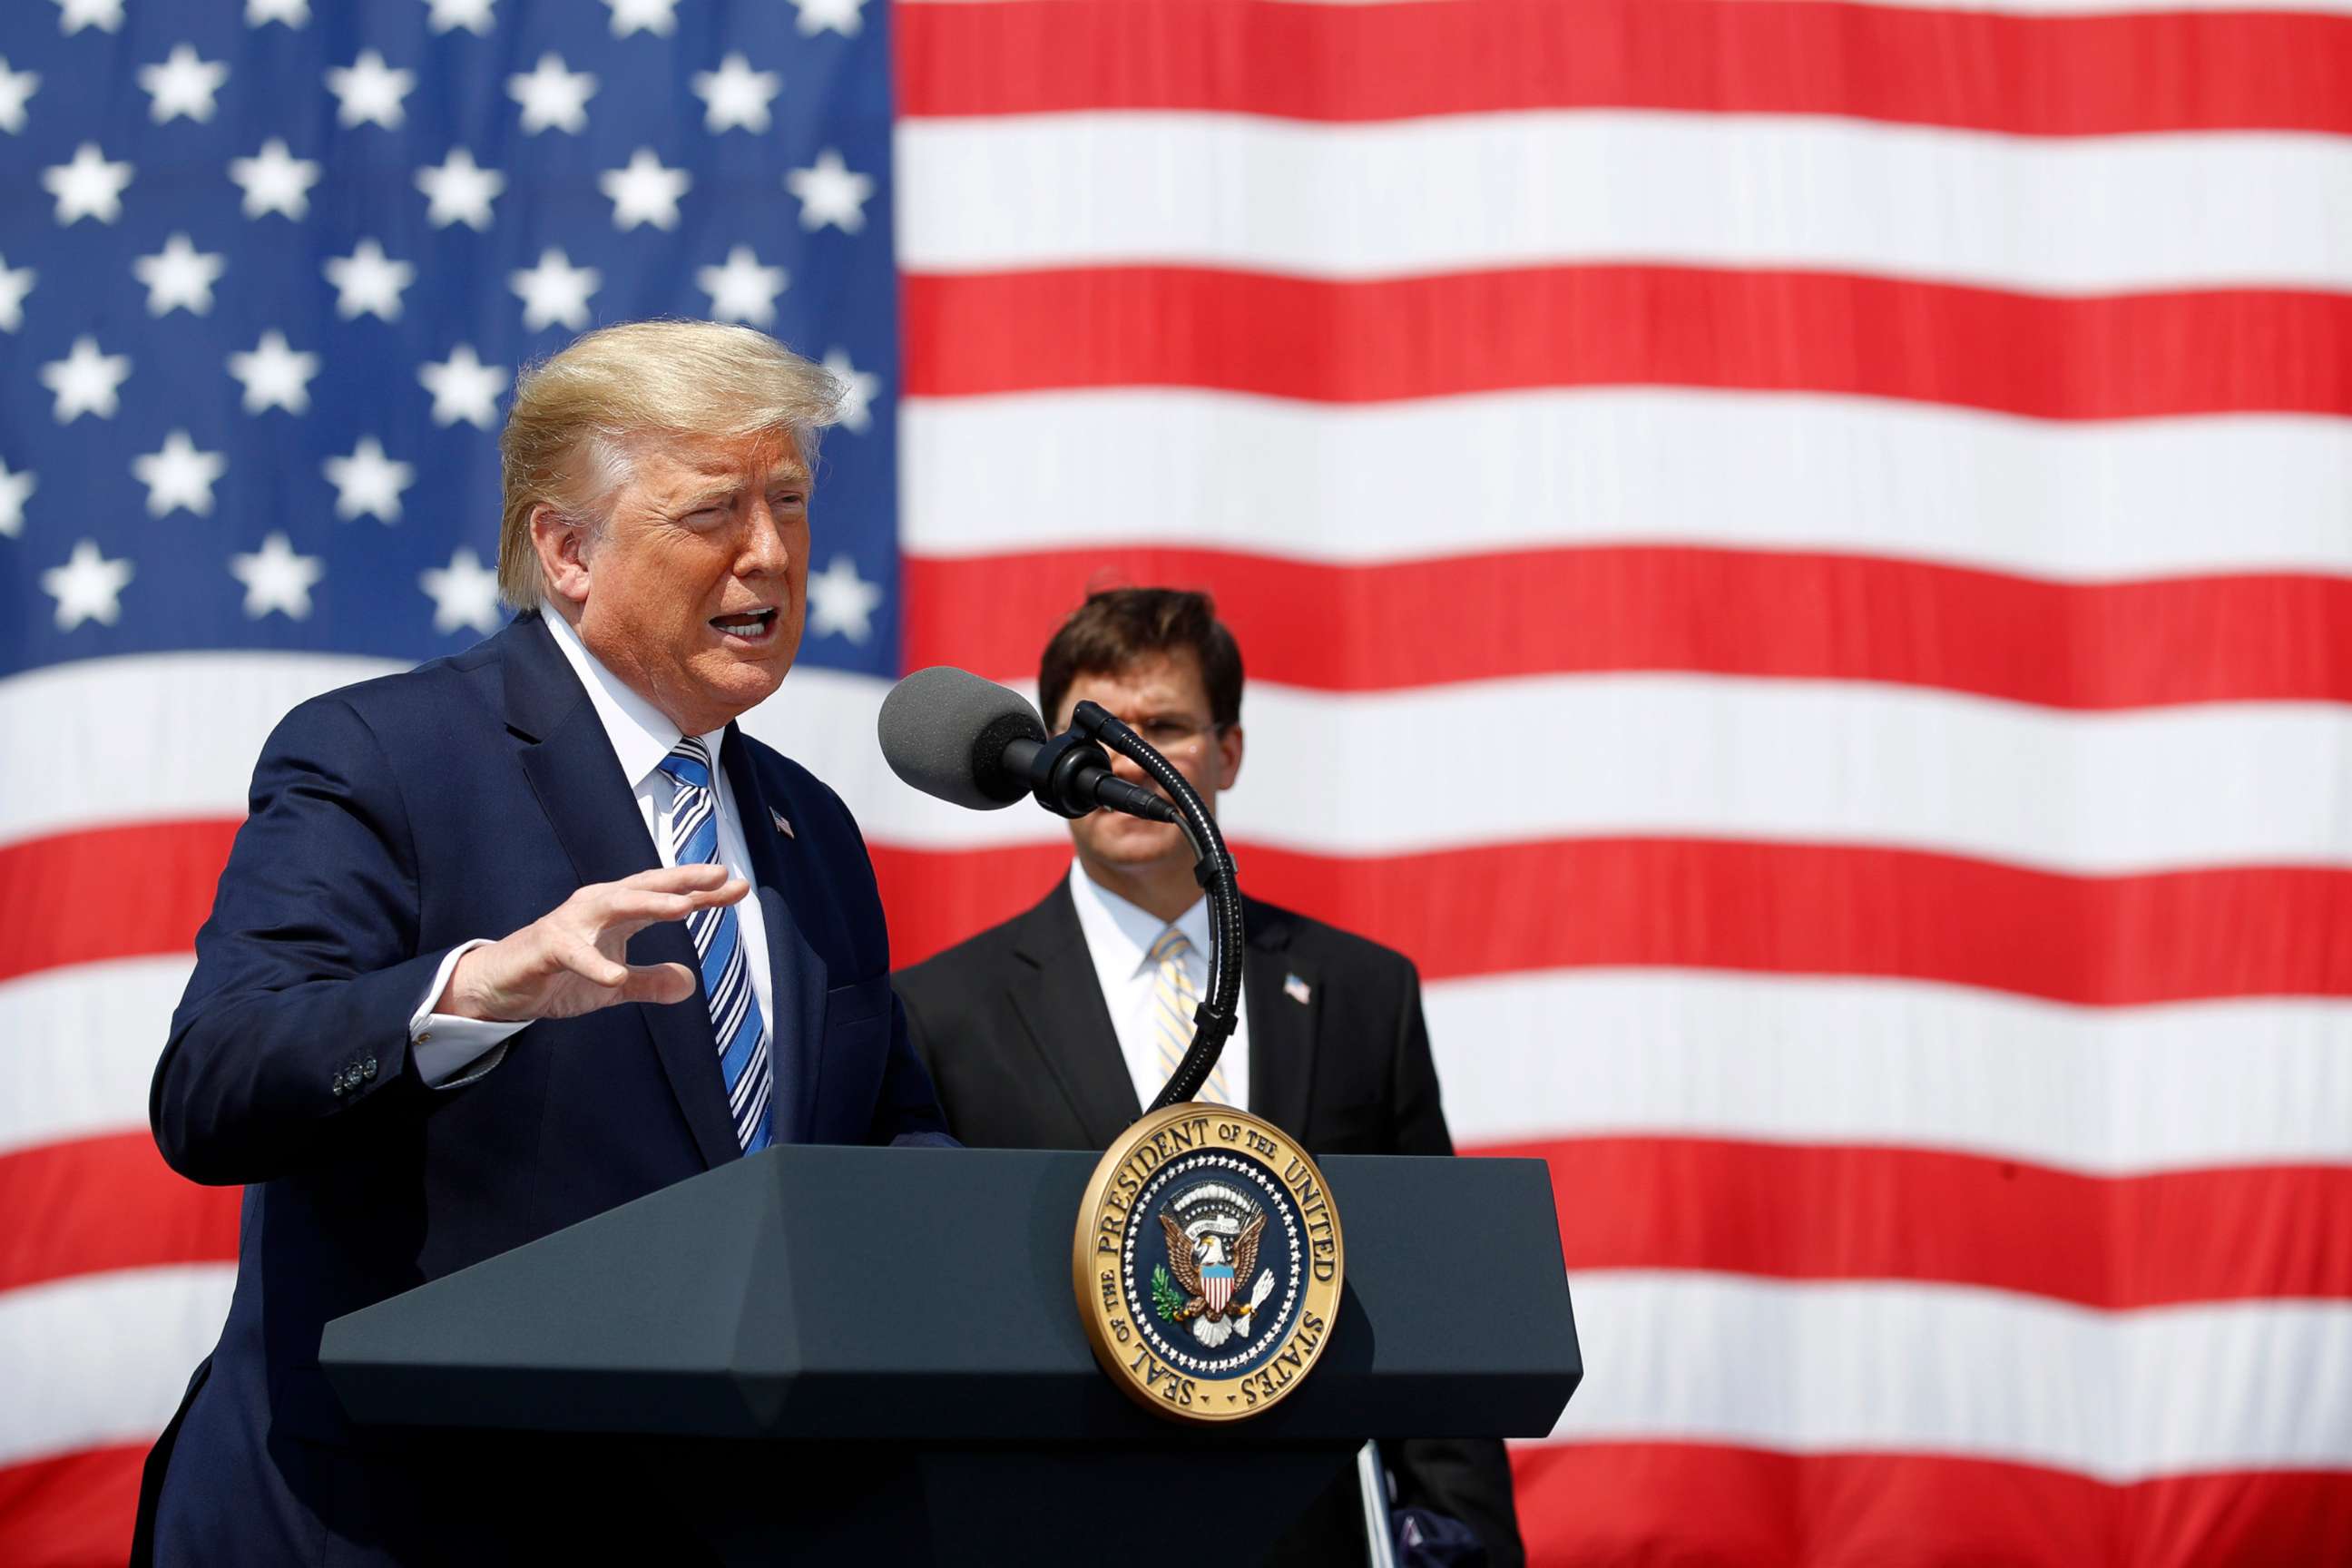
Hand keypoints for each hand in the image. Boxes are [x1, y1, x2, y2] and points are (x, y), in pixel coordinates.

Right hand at [437, 864, 747, 1022]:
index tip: (740, 887)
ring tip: (684, 908)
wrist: (499, 986)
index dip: (703, 892)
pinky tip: (614, 978)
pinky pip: (573, 954)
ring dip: (648, 905)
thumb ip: (649, 982)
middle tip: (719, 877)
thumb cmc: (557, 975)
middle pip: (646, 887)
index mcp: (617, 913)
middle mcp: (597, 908)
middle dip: (683, 880)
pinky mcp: (546, 948)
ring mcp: (570, 924)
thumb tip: (690, 985)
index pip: (667, 897)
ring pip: (614, 906)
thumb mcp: (612, 985)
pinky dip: (594, 964)